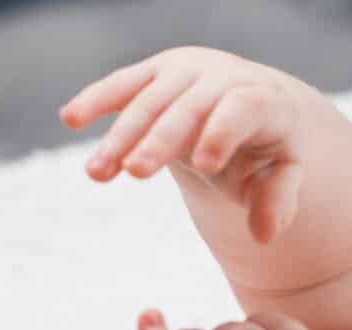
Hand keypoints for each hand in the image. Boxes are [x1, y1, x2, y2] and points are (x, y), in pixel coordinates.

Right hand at [60, 46, 306, 242]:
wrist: (246, 101)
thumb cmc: (264, 149)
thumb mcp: (280, 174)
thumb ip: (277, 201)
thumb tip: (265, 235)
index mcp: (260, 100)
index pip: (241, 109)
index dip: (222, 133)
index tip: (204, 165)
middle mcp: (220, 78)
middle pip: (187, 106)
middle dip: (158, 139)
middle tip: (134, 173)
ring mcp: (184, 71)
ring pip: (147, 99)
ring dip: (119, 135)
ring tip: (97, 174)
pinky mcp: (154, 72)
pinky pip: (122, 84)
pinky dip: (97, 100)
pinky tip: (70, 119)